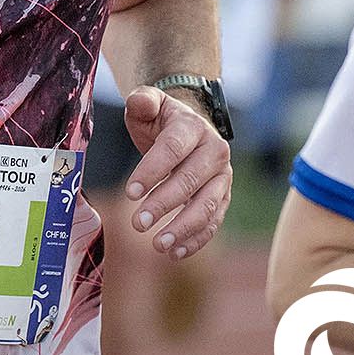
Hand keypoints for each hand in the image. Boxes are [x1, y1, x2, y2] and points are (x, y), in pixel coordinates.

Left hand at [121, 86, 231, 258]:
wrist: (187, 129)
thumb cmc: (161, 120)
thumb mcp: (148, 105)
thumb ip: (142, 101)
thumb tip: (140, 102)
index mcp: (193, 127)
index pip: (172, 149)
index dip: (151, 171)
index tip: (130, 193)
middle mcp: (214, 151)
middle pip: (189, 180)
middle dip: (163, 204)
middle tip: (137, 224)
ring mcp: (222, 177)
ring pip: (207, 205)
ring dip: (183, 228)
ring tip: (158, 245)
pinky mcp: (223, 197)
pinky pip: (214, 221)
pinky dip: (196, 239)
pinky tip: (175, 253)